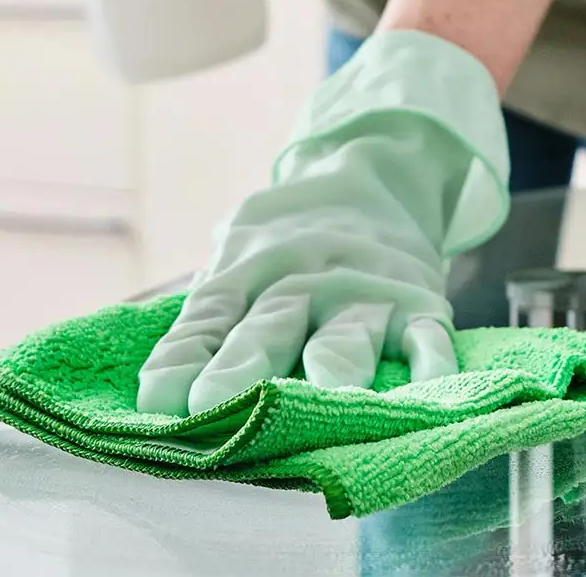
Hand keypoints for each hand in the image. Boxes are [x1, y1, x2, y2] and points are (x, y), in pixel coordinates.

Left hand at [137, 32, 510, 415]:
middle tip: (213, 407)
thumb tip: (154, 390)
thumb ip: (207, 311)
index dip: (182, 360)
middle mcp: (300, 282)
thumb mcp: (238, 253)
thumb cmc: (286, 241)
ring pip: (346, 331)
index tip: (158, 403)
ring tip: (329, 396)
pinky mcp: (418, 300)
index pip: (206, 318)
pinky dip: (430, 363)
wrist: (371, 177)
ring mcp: (362, 290)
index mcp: (247, 274)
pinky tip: (429, 390)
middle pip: (269, 325)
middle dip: (240, 368)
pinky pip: (425, 334)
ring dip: (335, 363)